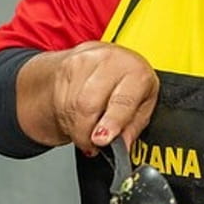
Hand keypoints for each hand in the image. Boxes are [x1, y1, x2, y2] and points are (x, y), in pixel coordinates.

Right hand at [26, 41, 159, 152]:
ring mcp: (86, 60)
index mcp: (136, 71)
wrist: (105, 58)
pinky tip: (79, 115)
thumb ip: (132, 128)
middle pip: (88, 104)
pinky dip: (67, 117)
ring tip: (88, 129)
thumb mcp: (142, 105)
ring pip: (72, 106)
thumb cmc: (130, 83)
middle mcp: (111, 60)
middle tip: (93, 144)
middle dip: (87, 132)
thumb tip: (122, 146)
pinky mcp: (66, 64)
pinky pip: (61, 101)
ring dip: (77, 127)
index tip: (102, 139)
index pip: (122, 100)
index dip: (111, 122)